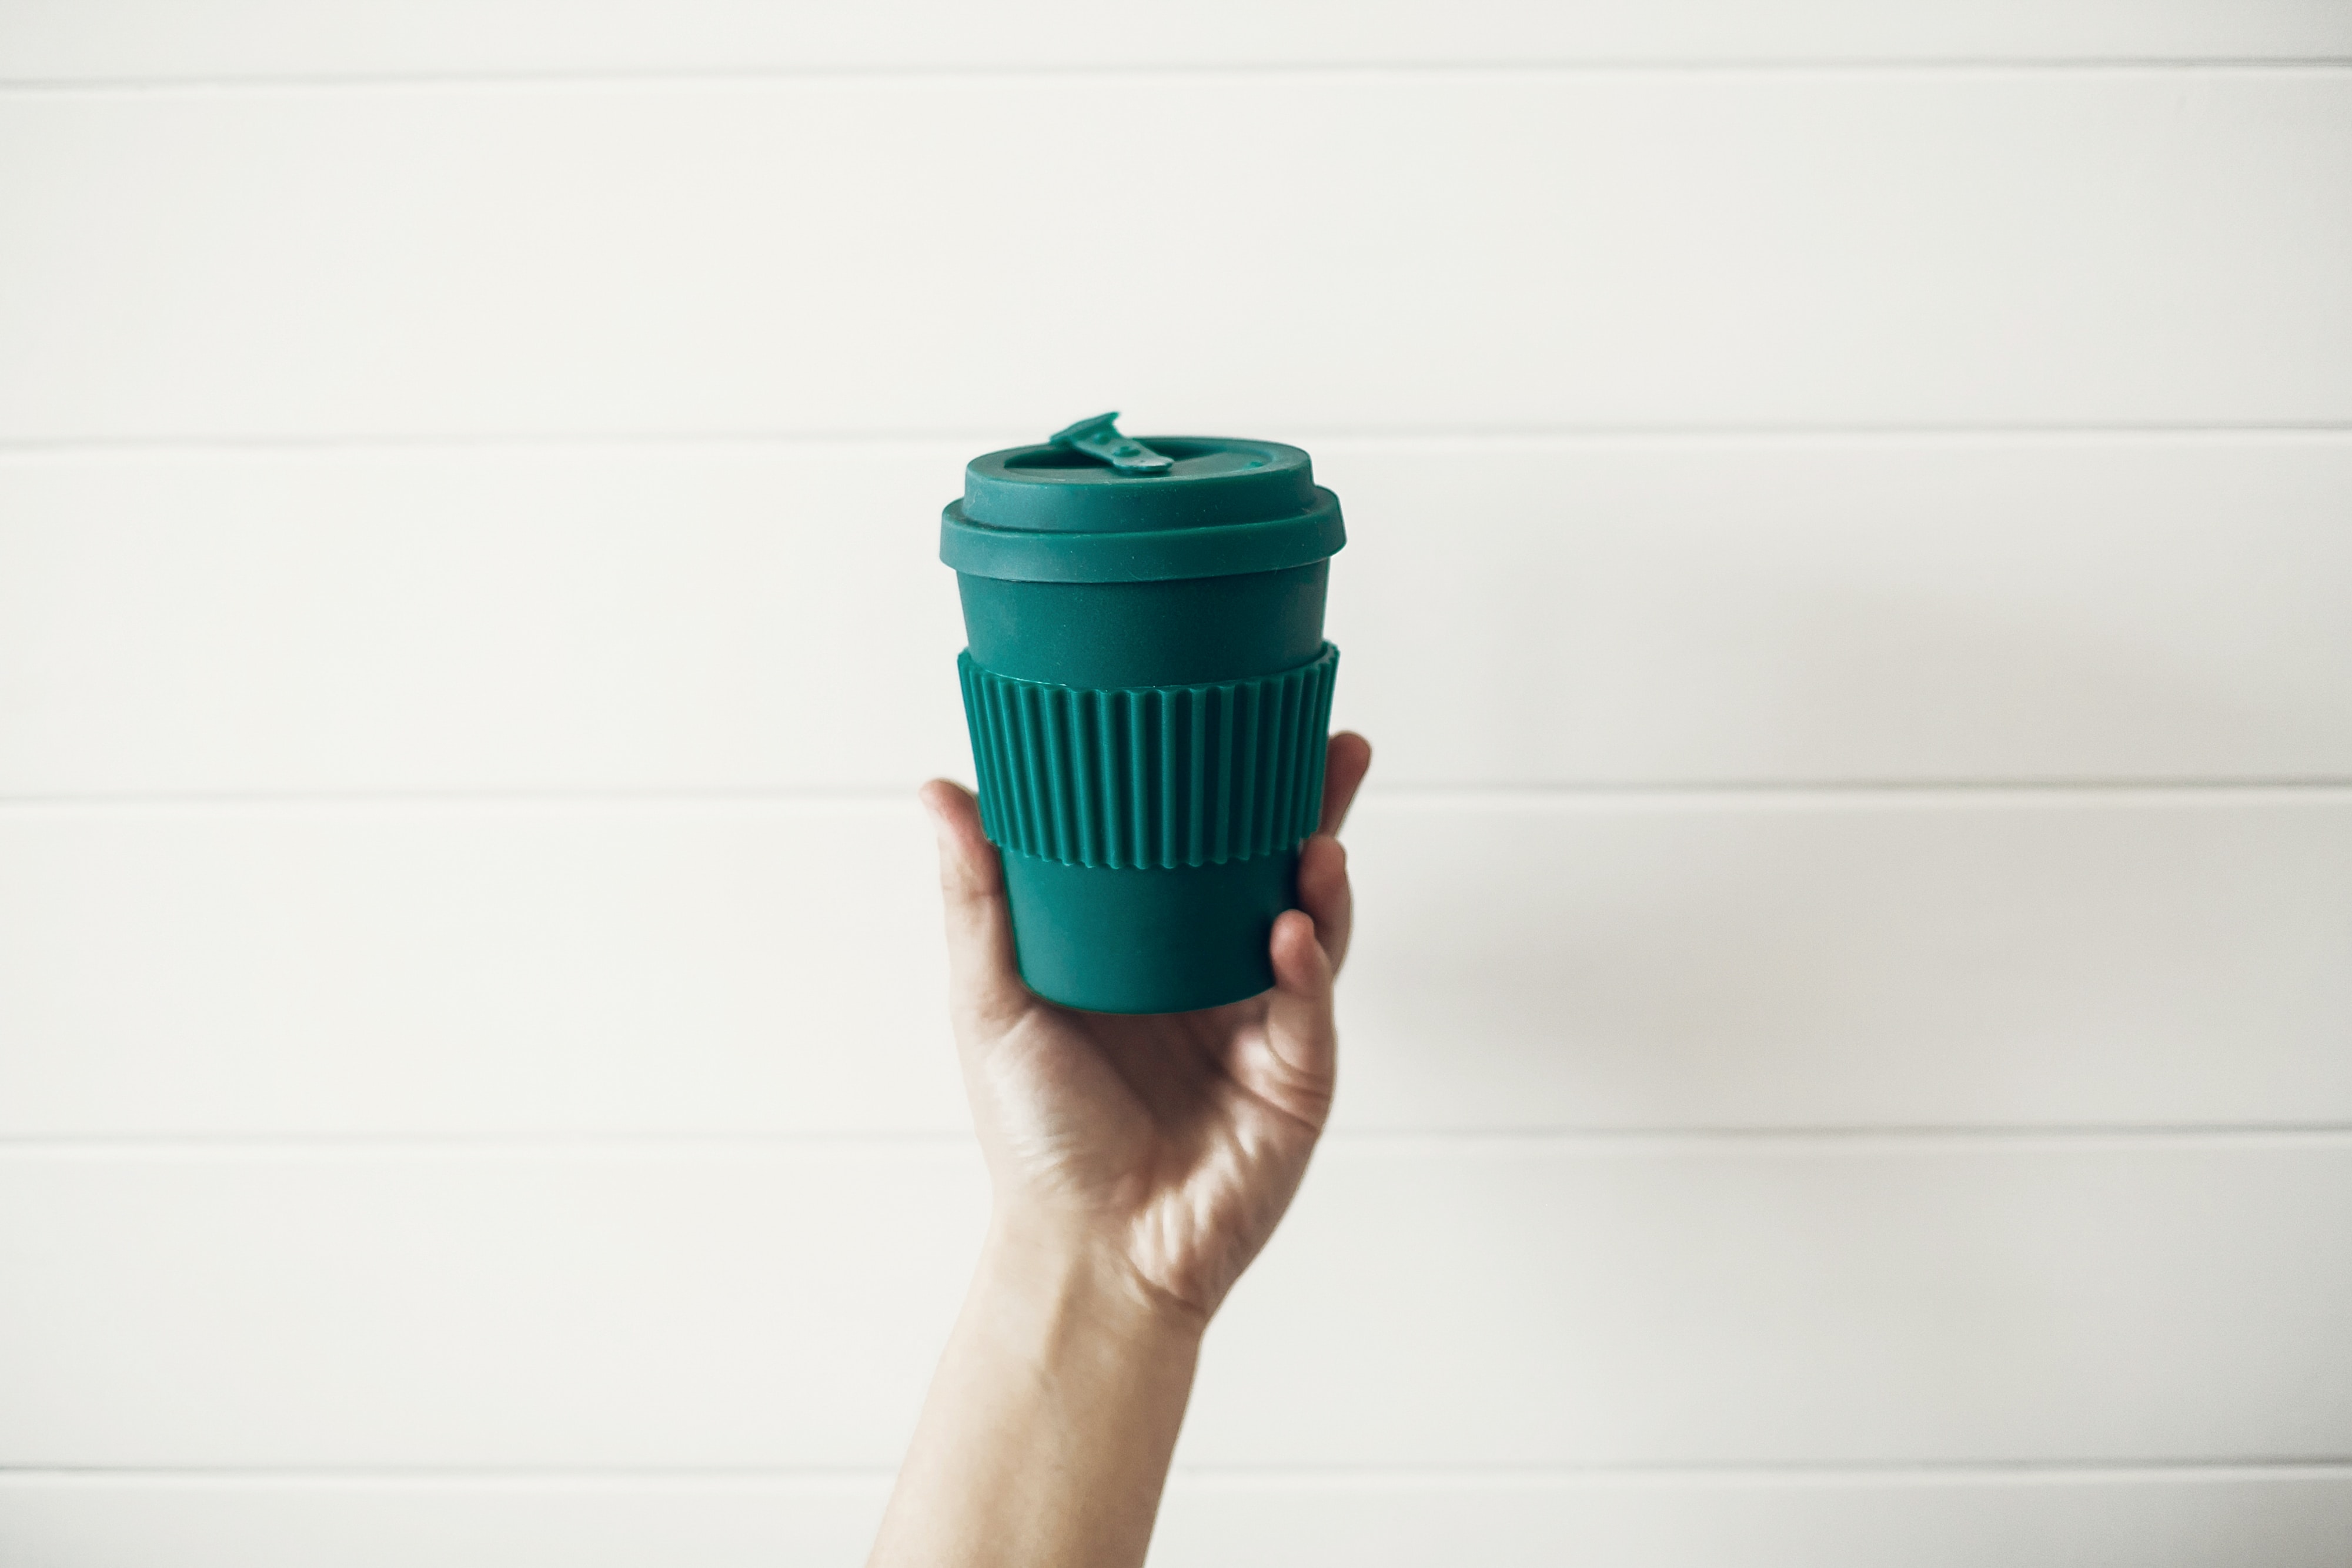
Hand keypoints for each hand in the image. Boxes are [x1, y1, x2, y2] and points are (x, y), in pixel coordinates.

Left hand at [919, 731, 1372, 1323]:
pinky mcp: (1297, 1078)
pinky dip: (1305, 963)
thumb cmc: (1038, 1137)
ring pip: (1313, 926)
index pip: (1202, 845)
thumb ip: (980, 898)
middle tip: (1338, 745)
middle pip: (1277, 868)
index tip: (1242, 708)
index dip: (1230, 781)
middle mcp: (1217, 975)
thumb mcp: (993, 1002)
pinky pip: (1310, 1006)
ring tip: (1316, 835)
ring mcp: (1265, 1023)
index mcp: (1154, 949)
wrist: (1087, 1251)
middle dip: (1314, 807)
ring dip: (1320, 876)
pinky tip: (1288, 930)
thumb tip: (942, 788)